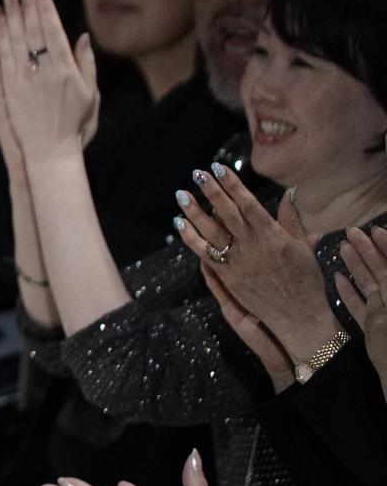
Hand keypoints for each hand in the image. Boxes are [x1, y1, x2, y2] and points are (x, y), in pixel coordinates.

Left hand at [0, 0, 98, 162]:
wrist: (49, 151)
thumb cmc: (74, 124)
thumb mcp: (90, 94)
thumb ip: (86, 63)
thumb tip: (83, 36)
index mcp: (66, 70)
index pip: (53, 31)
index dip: (45, 9)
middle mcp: (44, 71)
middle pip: (33, 30)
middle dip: (27, 5)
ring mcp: (24, 79)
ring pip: (16, 40)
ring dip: (12, 16)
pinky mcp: (9, 87)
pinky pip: (4, 57)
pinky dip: (2, 38)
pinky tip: (1, 24)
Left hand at [176, 173, 338, 366]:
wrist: (299, 317)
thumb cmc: (306, 281)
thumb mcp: (304, 247)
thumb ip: (292, 219)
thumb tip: (290, 192)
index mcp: (273, 236)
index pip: (248, 204)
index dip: (232, 185)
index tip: (218, 168)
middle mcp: (253, 247)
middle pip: (227, 214)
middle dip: (211, 192)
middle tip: (196, 173)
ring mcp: (238, 262)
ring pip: (211, 232)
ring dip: (194, 213)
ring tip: (181, 195)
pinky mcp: (228, 277)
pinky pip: (204, 254)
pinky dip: (191, 238)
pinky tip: (179, 224)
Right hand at [335, 225, 386, 391]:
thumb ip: (386, 285)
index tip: (375, 230)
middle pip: (383, 272)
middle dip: (369, 252)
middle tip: (351, 232)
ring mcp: (385, 317)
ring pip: (371, 287)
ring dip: (356, 267)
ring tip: (342, 248)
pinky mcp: (374, 330)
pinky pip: (361, 308)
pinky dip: (350, 293)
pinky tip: (338, 279)